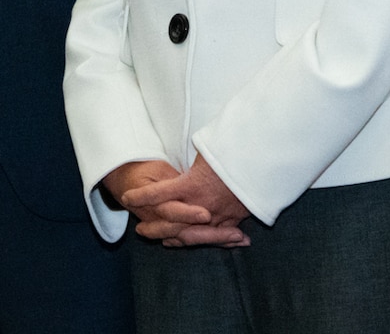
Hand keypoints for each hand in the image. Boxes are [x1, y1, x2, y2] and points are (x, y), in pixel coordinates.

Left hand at [119, 156, 250, 247]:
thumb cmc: (233, 150)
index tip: (127, 197)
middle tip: (140, 230)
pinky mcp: (233, 220)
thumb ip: (194, 157)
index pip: (157, 194)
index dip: (140, 196)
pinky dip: (201, 240)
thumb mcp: (207, 149)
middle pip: (170, 223)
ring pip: (191, 234)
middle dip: (154, 228)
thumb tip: (186, 148)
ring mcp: (217, 216)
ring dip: (175, 238)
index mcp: (190, 185)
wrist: (262, 162)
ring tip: (163, 242)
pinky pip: (214, 236)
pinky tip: (192, 242)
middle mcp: (200, 205)